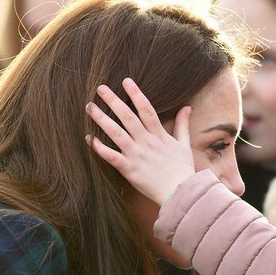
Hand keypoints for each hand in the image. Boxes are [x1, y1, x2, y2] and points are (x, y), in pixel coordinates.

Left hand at [85, 78, 195, 204]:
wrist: (180, 193)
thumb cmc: (182, 171)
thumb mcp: (184, 145)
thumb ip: (182, 125)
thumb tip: (186, 108)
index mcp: (159, 135)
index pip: (146, 109)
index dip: (136, 94)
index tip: (126, 81)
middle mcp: (146, 142)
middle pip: (127, 117)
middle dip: (113, 101)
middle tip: (100, 88)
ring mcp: (136, 155)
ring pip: (116, 133)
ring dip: (102, 119)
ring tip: (90, 107)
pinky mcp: (129, 170)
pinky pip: (111, 156)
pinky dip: (100, 148)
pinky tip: (89, 138)